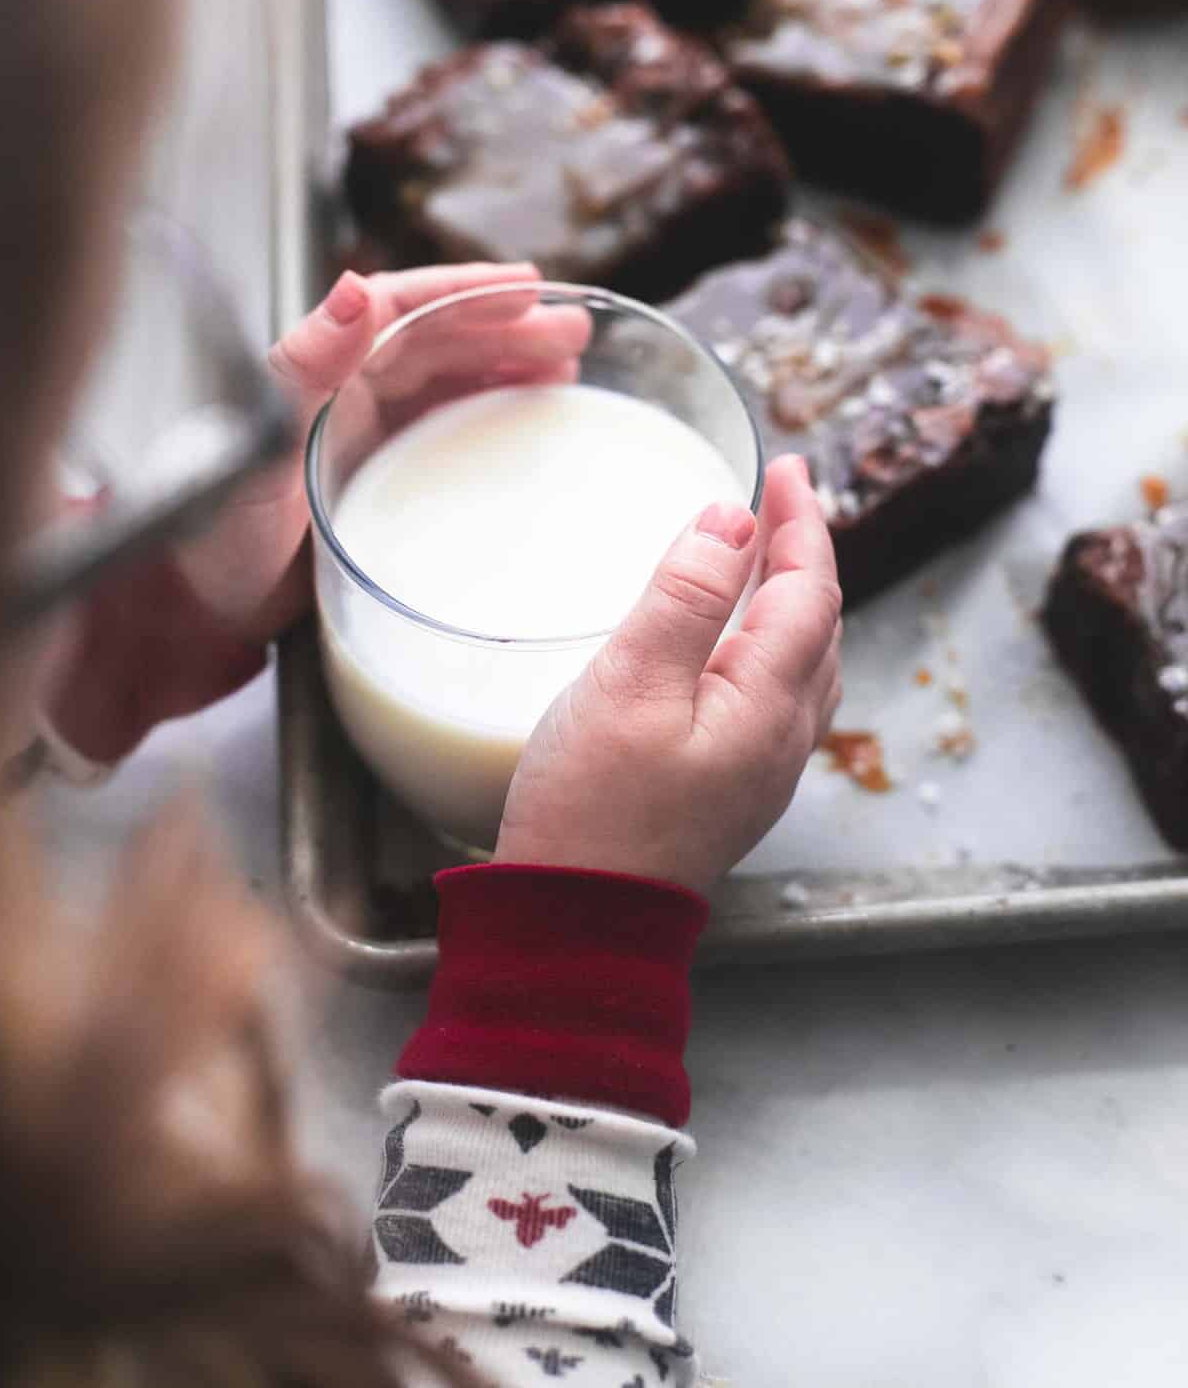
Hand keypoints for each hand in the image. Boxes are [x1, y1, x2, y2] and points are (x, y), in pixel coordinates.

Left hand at [47, 261, 586, 762]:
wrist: (195, 618)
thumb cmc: (212, 536)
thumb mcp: (258, 446)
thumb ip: (303, 368)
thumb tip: (354, 291)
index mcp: (318, 373)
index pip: (401, 309)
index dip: (466, 291)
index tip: (526, 288)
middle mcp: (345, 395)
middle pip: (439, 341)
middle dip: (507, 327)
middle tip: (573, 329)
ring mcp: (366, 437)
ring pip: (450, 381)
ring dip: (508, 365)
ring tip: (568, 364)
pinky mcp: (381, 483)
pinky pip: (448, 432)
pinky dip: (493, 417)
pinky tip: (531, 418)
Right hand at [495, 456, 841, 893]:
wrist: (576, 926)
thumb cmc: (592, 808)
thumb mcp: (630, 686)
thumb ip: (685, 599)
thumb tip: (732, 521)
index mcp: (769, 705)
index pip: (809, 592)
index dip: (804, 524)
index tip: (790, 468)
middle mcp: (782, 739)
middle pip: (818, 625)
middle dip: (805, 555)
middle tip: (782, 499)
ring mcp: (760, 772)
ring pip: (804, 664)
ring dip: (794, 600)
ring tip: (769, 556)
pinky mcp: (729, 792)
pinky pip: (776, 697)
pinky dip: (770, 645)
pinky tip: (736, 645)